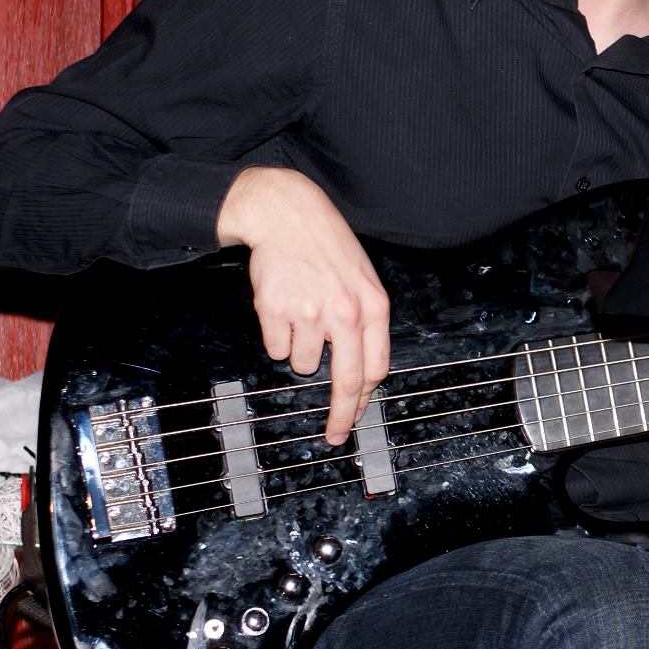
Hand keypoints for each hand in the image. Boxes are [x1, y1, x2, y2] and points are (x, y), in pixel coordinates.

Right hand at [217, 167, 389, 444]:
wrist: (286, 213)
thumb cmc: (327, 247)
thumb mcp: (362, 279)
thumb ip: (366, 323)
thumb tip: (362, 376)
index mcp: (373, 306)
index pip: (375, 368)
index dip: (363, 400)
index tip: (355, 419)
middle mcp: (345, 312)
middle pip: (345, 380)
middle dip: (339, 415)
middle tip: (333, 435)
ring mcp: (308, 311)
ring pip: (302, 363)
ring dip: (298, 350)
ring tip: (300, 314)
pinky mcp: (275, 309)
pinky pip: (274, 348)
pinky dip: (276, 337)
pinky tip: (282, 307)